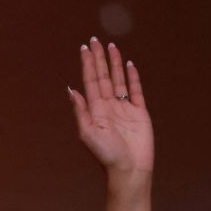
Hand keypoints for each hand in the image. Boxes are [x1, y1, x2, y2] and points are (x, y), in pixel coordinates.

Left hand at [69, 37, 153, 175]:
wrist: (129, 169)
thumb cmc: (107, 155)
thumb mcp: (88, 133)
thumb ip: (81, 111)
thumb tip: (71, 90)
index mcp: (95, 110)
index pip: (90, 81)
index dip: (87, 64)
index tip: (85, 48)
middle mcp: (108, 106)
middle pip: (103, 77)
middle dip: (99, 59)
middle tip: (95, 40)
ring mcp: (124, 109)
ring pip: (118, 80)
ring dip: (114, 64)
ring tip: (112, 47)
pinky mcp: (139, 113)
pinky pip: (136, 91)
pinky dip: (133, 78)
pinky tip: (129, 65)